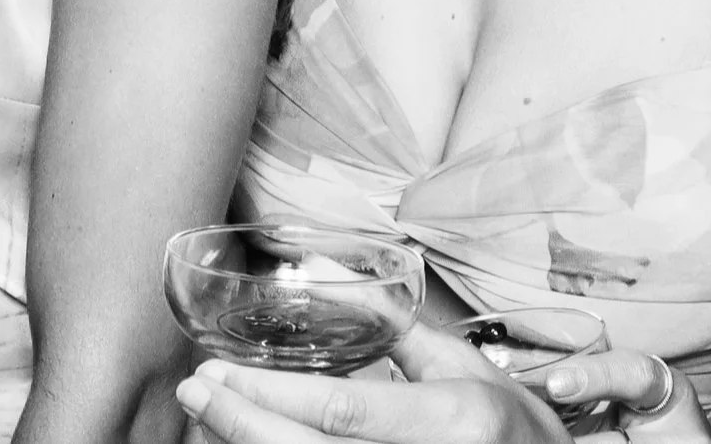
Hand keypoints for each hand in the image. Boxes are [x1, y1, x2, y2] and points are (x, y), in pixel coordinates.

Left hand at [174, 326, 710, 443]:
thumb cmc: (516, 431)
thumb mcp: (469, 371)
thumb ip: (403, 332)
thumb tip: (341, 282)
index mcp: (451, 419)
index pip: (340, 410)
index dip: (268, 396)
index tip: (215, 371)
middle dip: (240, 422)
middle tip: (194, 391)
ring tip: (210, 414)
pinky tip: (252, 442)